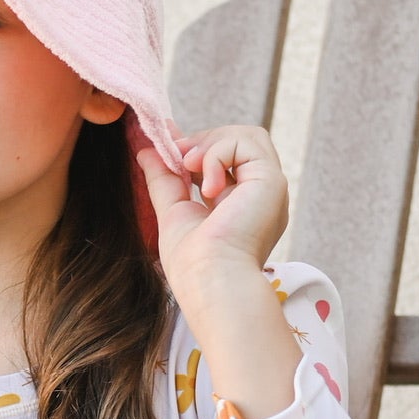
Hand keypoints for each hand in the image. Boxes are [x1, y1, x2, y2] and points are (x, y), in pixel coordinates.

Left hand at [135, 125, 288, 285]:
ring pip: (247, 137)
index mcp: (242, 206)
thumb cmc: (193, 264)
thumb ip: (164, 180)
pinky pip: (247, 142)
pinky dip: (218, 155)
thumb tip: (147, 150)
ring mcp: (269, 189)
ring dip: (211, 144)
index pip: (226, 160)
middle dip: (203, 142)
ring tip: (189, 168)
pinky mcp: (271, 182)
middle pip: (239, 142)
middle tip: (177, 160)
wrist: (211, 282)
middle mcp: (260, 196)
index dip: (198, 145)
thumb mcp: (173, 212)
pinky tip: (208, 188)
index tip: (169, 141)